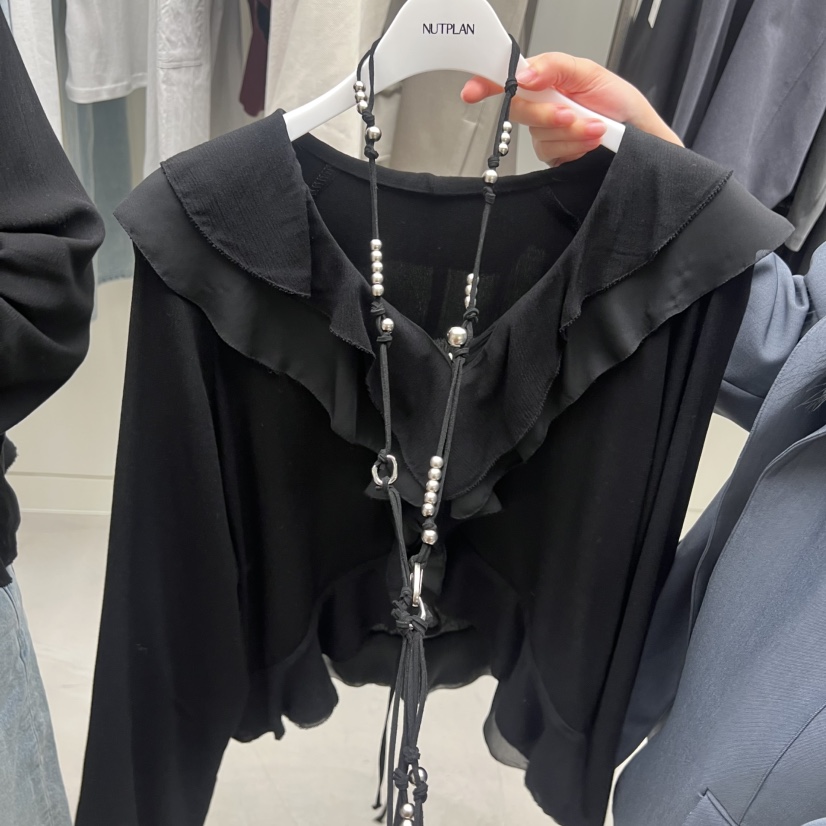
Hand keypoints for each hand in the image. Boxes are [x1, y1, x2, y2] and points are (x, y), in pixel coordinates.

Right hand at [462, 53, 682, 166]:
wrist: (641, 136)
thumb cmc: (619, 103)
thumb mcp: (590, 73)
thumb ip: (555, 68)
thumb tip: (523, 74)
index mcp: (545, 80)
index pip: (507, 79)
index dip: (486, 83)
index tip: (471, 92)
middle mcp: (540, 106)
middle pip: (519, 109)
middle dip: (548, 114)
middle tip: (574, 113)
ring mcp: (545, 133)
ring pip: (538, 134)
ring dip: (571, 131)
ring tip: (597, 127)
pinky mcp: (553, 156)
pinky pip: (550, 153)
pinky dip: (574, 146)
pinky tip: (592, 141)